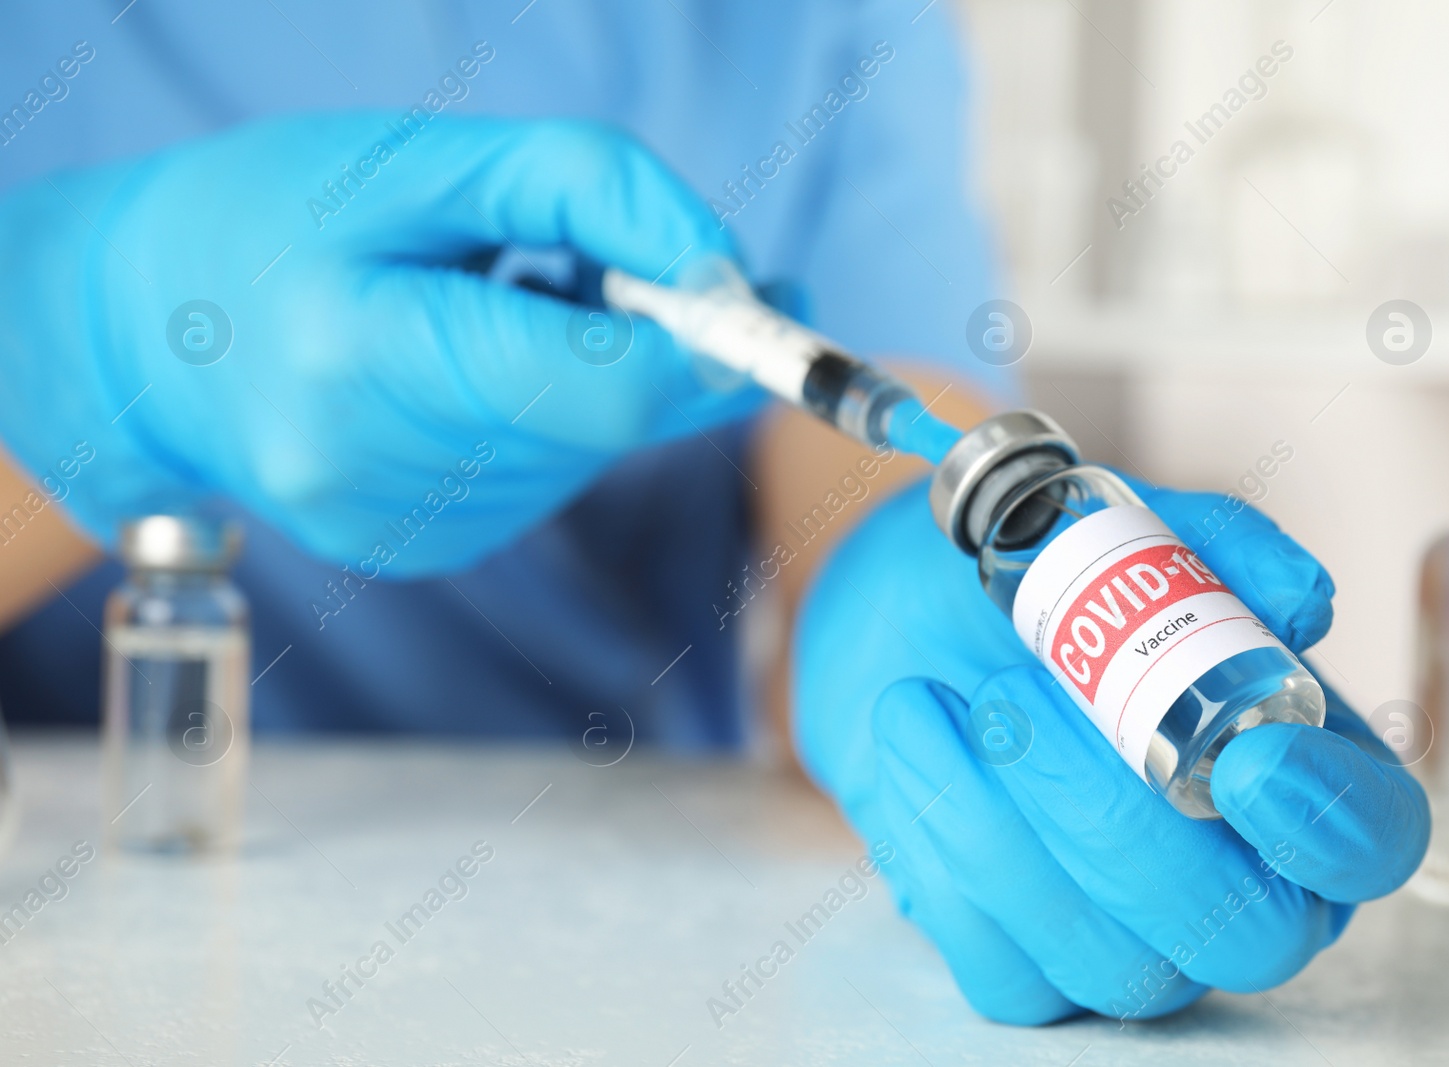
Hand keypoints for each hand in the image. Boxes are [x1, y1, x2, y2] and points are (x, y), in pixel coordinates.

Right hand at [0, 113, 756, 573]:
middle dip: (658, 342)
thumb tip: (734, 276)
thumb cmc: (275, 218)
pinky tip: (474, 361)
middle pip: (608, 421)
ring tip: (501, 298)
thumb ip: (591, 192)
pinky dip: (551, 411)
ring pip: (589, 450)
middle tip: (613, 260)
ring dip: (596, 369)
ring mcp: (397, 532)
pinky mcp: (418, 553)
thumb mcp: (425, 160)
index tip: (774, 298)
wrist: (143, 336)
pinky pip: (548, 476)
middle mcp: (376, 471)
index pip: (597, 384)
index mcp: (359, 359)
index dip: (706, 345)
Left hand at [794, 475, 1428, 1023]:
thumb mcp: (1122, 540)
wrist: (908, 630)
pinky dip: (940, 849)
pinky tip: (911, 750)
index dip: (1330, 820)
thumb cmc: (1041, 594)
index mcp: (1300, 778)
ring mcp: (1136, 943)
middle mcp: (1240, 886)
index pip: (1370, 841)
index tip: (1246, 756)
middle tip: (1011, 693)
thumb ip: (1217, 550)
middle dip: (1118, 820)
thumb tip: (1300, 595)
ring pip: (1115, 964)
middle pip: (1246, 933)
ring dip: (998, 825)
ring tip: (920, 698)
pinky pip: (1005, 972)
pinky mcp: (1028, 968)